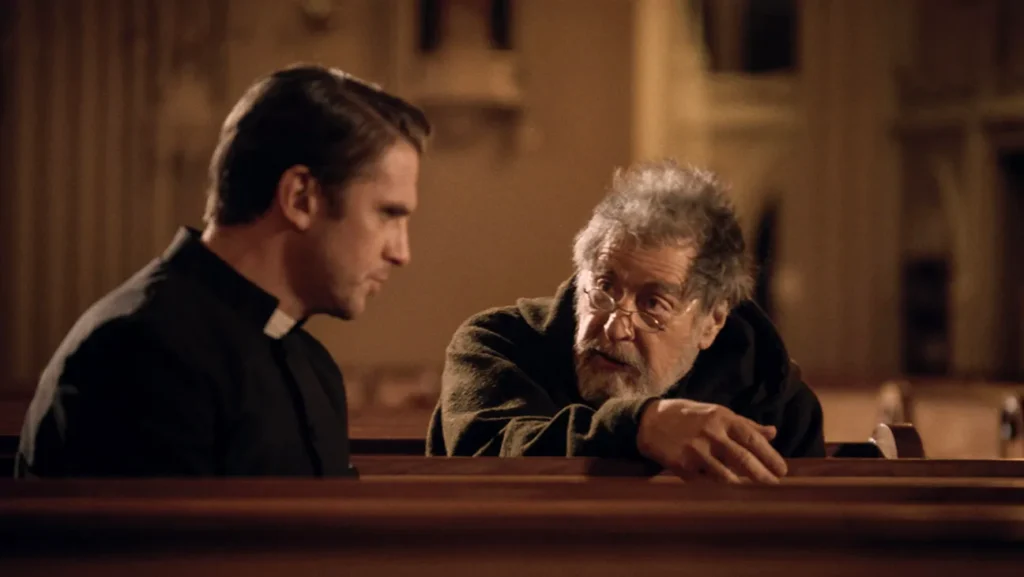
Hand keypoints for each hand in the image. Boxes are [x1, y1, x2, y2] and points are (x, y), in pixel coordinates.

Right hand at [636, 398, 787, 483]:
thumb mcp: (716, 412)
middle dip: (762, 475)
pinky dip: (716, 488)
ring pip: (725, 475)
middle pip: (742, 459)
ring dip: (741, 485)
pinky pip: (704, 482)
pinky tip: (725, 492)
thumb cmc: (687, 415)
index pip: (752, 439)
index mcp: (722, 418)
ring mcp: (695, 451)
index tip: (782, 470)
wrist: (649, 420)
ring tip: (752, 492)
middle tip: (774, 486)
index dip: (770, 456)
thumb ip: (745, 424)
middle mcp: (710, 434)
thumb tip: (773, 432)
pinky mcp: (681, 465)